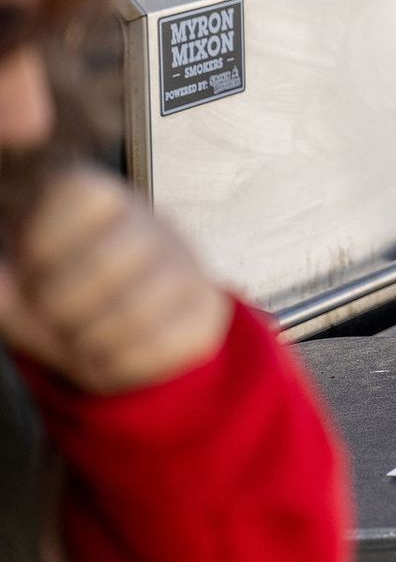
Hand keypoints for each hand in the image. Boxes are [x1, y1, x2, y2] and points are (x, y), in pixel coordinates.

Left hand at [0, 167, 230, 393]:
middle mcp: (155, 223)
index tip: (37, 264)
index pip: (81, 196)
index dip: (46, 241)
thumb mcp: (26, 287)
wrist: (136, 322)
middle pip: (106, 263)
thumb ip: (8, 289)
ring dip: (92, 344)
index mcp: (105, 200)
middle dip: (65, 307)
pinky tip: (115, 353)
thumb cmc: (69, 295)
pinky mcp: (209, 312)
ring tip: (85, 341)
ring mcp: (189, 267)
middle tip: (59, 316)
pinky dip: (123, 365)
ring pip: (137, 313)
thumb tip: (1, 284)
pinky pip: (161, 348)